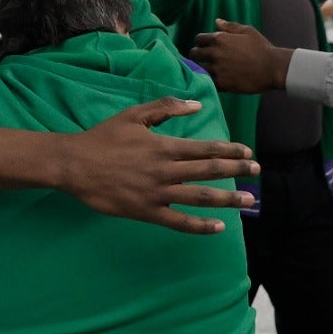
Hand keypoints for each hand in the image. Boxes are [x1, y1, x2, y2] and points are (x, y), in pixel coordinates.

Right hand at [56, 97, 258, 233]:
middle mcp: (165, 170)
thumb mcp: (133, 115)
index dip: (229, 150)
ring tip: (249, 200)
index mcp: (164, 146)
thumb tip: (196, 105)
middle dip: (237, 170)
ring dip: (228, 199)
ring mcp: (157, 193)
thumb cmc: (104, 138)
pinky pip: (178, 221)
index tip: (248, 152)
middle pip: (209, 171)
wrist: (75, 165)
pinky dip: (200, 226)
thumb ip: (165, 108)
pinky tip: (219, 227)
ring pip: (200, 197)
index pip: (205, 148)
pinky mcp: (147, 212)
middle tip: (258, 172)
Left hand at [189, 19, 291, 93]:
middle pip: (194, 53)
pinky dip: (208, 80)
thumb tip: (217, 21)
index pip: (198, 39)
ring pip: (197, 69)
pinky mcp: (221, 83)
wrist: (272, 68)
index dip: (201, 42)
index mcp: (219, 38)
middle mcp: (214, 53)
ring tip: (207, 70)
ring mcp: (216, 69)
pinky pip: (207, 81)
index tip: (205, 46)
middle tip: (203, 59)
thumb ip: (230, 26)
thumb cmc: (262, 48)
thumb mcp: (247, 31)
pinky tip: (213, 79)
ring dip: (201, 69)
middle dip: (197, 55)